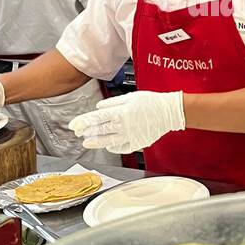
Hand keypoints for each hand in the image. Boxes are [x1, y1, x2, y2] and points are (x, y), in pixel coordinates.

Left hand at [69, 90, 184, 152]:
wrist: (170, 112)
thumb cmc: (152, 101)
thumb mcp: (130, 96)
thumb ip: (113, 102)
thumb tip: (99, 107)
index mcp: (120, 113)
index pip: (96, 118)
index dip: (83, 122)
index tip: (74, 125)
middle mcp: (124, 126)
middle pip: (99, 131)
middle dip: (86, 132)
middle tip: (78, 133)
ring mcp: (130, 136)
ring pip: (108, 141)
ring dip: (96, 142)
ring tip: (87, 143)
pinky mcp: (138, 143)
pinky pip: (122, 148)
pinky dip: (114, 148)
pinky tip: (109, 146)